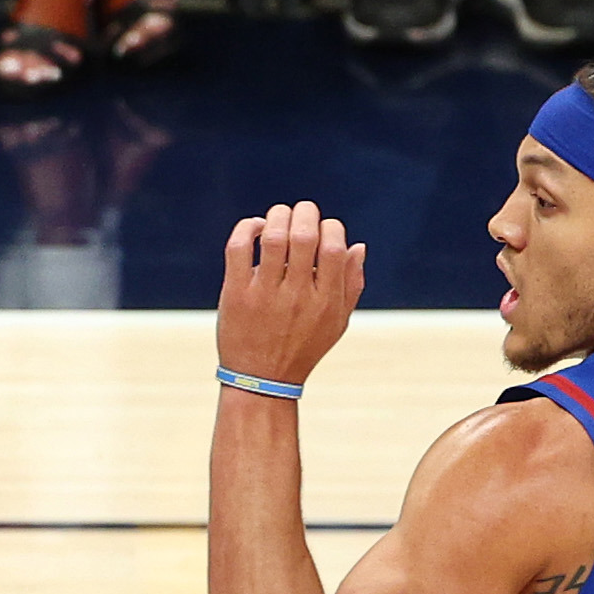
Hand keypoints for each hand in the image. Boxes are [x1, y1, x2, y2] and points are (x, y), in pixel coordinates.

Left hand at [218, 201, 366, 387]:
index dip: (330, 227)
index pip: (334, 246)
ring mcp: (265, 295)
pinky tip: (256, 228)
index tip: (323, 229)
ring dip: (278, 216)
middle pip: (304, 236)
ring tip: (279, 216)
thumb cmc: (303, 347)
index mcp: (325, 300)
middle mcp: (297, 296)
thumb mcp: (337, 322)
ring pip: (273, 237)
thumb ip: (351, 283)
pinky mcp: (236, 294)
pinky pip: (239, 248)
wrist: (261, 381)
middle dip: (305, 213)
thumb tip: (357, 245)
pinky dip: (248, 229)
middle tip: (301, 212)